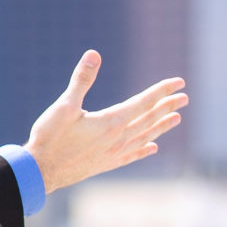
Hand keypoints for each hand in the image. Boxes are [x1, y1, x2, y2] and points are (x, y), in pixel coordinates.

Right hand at [25, 51, 186, 193]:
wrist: (41, 171)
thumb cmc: (50, 137)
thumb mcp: (64, 106)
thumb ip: (81, 80)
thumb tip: (94, 54)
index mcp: (111, 121)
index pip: (143, 102)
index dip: (162, 91)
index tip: (179, 83)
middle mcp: (117, 138)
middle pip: (149, 119)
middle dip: (167, 107)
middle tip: (184, 98)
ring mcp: (113, 153)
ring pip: (144, 137)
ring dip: (161, 127)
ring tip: (176, 118)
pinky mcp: (105, 164)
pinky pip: (132, 156)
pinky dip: (144, 150)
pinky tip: (153, 147)